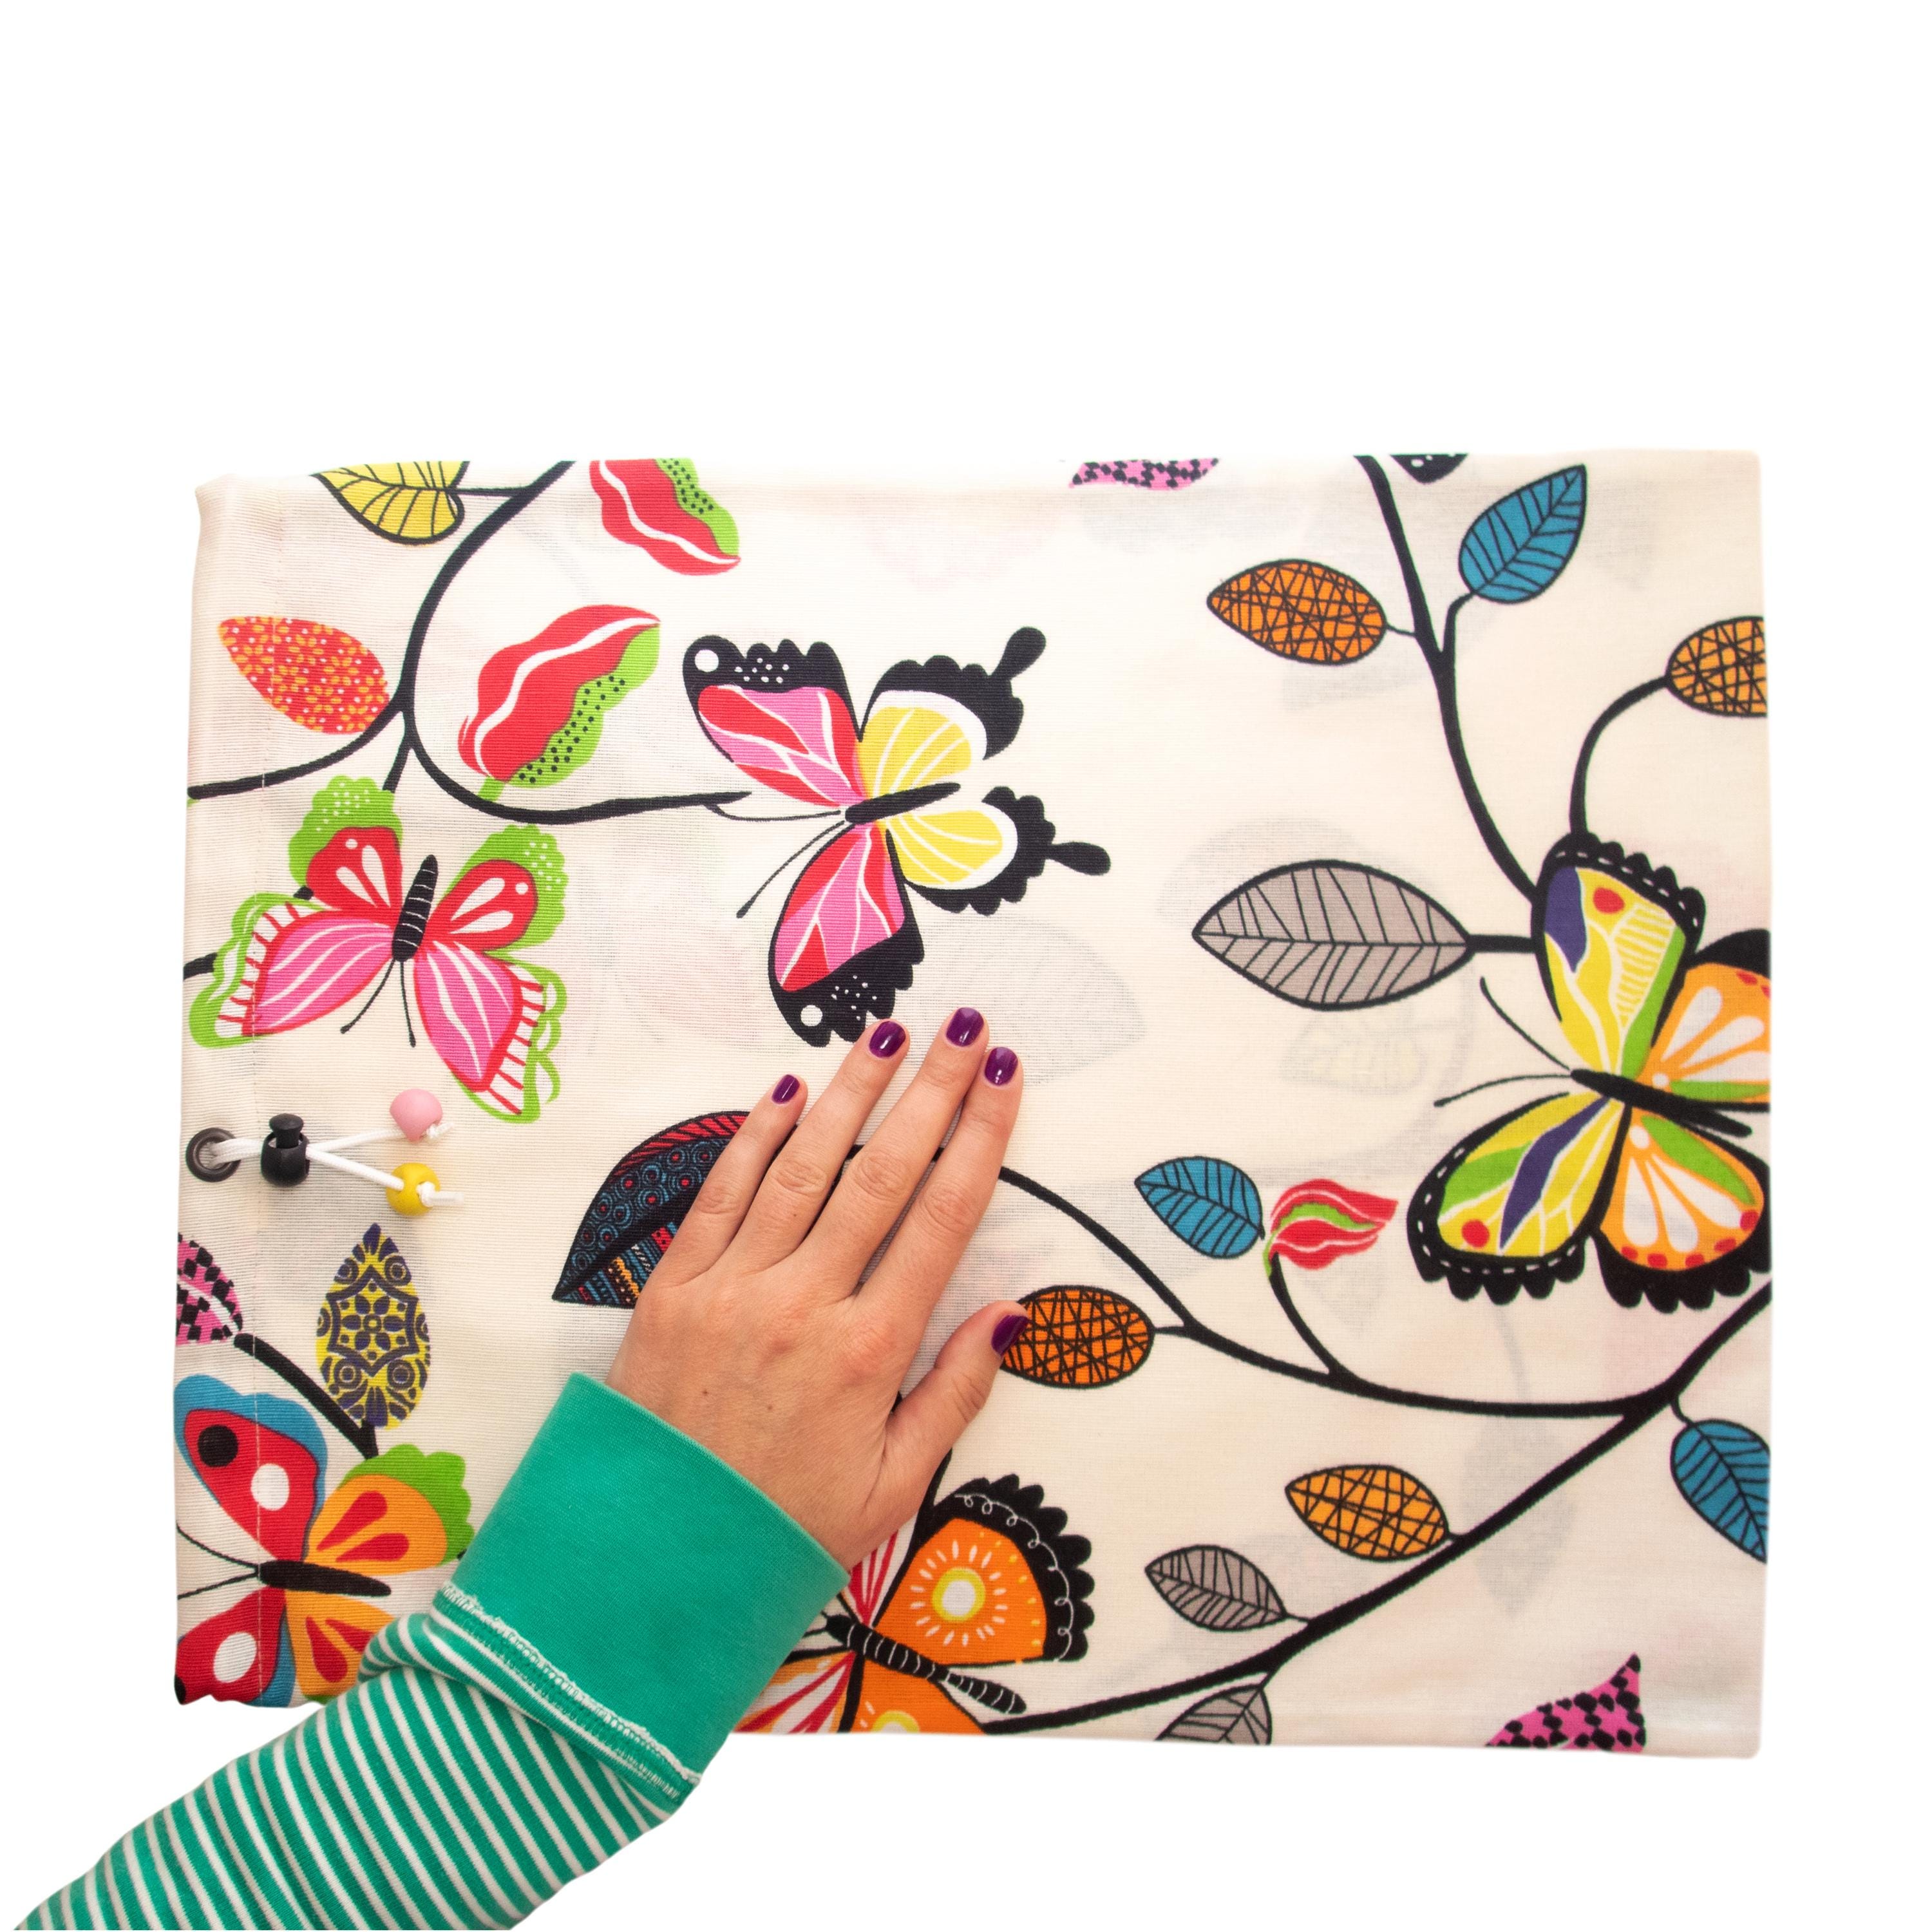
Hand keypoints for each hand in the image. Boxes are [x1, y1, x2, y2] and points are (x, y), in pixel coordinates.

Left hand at [607, 1010, 1029, 1566]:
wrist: (650, 1566)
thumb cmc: (782, 1532)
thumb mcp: (893, 1488)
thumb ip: (955, 1394)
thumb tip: (1012, 1314)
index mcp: (870, 1353)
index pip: (943, 1217)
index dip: (980, 1136)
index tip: (1005, 1075)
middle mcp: (804, 1304)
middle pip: (881, 1173)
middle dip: (930, 1091)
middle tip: (964, 1026)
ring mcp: (732, 1289)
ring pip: (802, 1167)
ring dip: (849, 1092)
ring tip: (887, 1032)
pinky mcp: (673, 1289)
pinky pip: (722, 1195)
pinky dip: (754, 1138)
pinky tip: (786, 1091)